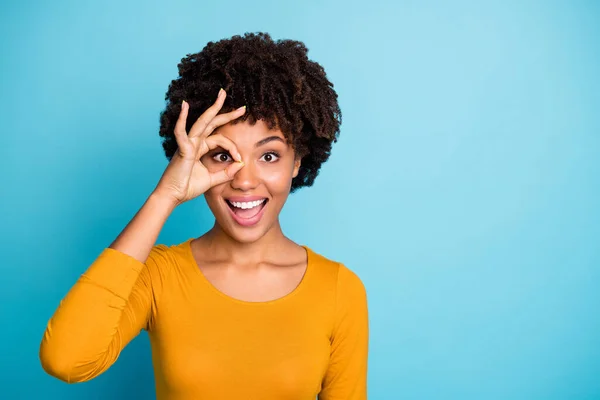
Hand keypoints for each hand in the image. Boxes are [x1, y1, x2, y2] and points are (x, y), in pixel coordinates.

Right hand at [153, 89, 245, 205]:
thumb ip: (226, 173)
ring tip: (222, 94)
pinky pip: (181, 132)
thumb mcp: (212, 180)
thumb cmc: (188, 187)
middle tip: (242, 107)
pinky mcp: (182, 149)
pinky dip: (182, 118)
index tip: (240, 159)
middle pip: (212, 123)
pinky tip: (184, 105)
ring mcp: (187, 144)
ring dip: (213, 108)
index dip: (233, 148)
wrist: (173, 196)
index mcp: (200, 148)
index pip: (221, 139)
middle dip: (227, 113)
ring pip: (202, 122)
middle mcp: (194, 142)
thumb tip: (241, 164)